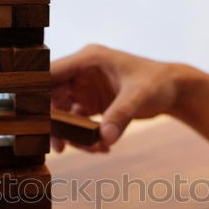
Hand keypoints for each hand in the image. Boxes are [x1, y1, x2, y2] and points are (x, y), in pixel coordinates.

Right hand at [50, 44, 187, 151]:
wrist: (173, 90)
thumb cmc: (158, 84)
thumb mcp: (139, 96)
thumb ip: (121, 115)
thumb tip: (105, 138)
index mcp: (88, 59)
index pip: (49, 74)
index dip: (37, 94)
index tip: (34, 119)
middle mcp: (81, 72)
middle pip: (50, 97)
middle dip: (54, 124)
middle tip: (59, 148)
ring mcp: (84, 88)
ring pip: (62, 114)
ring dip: (72, 135)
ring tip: (95, 149)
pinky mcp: (90, 103)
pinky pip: (77, 123)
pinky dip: (85, 138)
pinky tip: (103, 148)